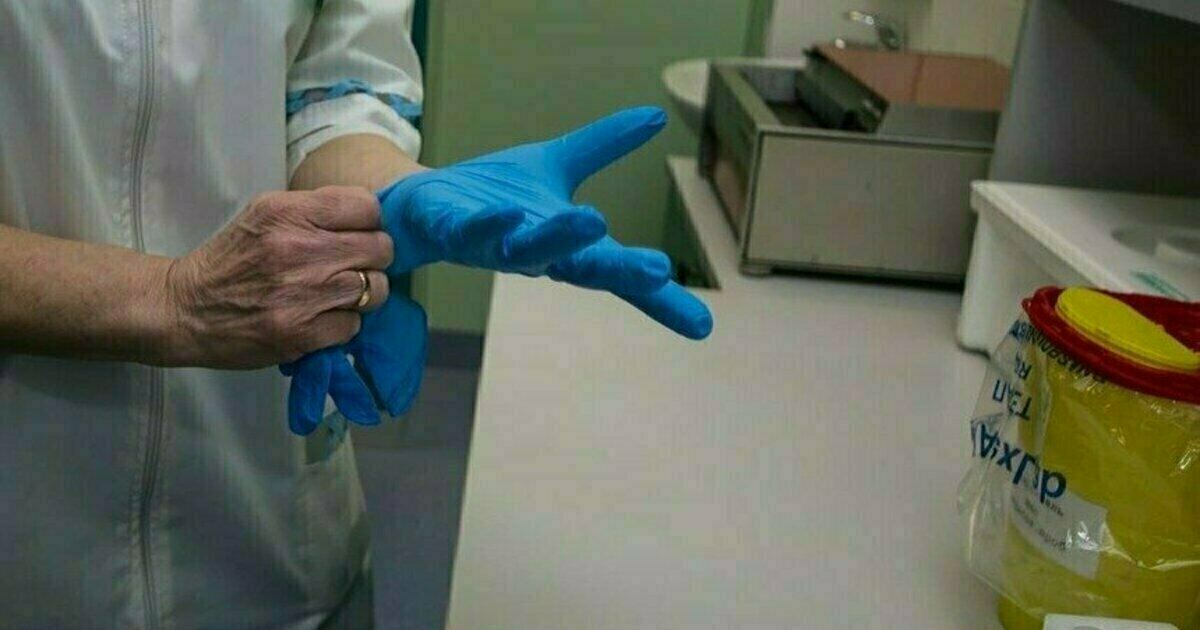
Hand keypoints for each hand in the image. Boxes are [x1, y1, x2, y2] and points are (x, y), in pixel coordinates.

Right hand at [166, 187, 392, 368]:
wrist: (183, 309)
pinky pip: (354, 325)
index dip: (369, 222)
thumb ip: (315, 211)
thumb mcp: (265, 215)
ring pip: (375, 289)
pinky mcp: (302, 333)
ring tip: (337, 295)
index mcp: (288, 212)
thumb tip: (371, 217)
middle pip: (381, 248)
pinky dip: (343, 325)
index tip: (356, 233)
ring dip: (362, 294)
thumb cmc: (231, 260)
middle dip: (372, 258)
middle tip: (351, 267)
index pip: (367, 206)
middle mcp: (299, 249)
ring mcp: (302, 293)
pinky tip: (320, 319)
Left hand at [283, 107, 713, 434]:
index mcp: (567, 243)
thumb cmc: (493, 198)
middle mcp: (537, 252)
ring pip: (532, 249)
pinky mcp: (455, 228)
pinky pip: (474, 230)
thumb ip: (605, 145)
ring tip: (591, 222)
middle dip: (618, 268)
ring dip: (560, 238)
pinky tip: (507, 212)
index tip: (700, 324)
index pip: (620, 271)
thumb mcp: (557, 165)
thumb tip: (654, 116)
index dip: (658, 295)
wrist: (420, 209)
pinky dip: (491, 223)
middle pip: (584, 266)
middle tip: (655, 270)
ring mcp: (496, 244)